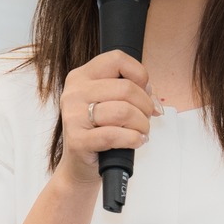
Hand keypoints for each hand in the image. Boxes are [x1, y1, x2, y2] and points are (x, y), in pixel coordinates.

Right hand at [57, 50, 158, 186]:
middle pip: (126, 88)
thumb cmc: (97, 130)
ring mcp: (73, 116)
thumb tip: (151, 92)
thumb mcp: (109, 102)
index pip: (117, 59)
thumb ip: (130, 90)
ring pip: (123, 111)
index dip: (139, 74)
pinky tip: (136, 141)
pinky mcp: (78, 140)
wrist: (79, 164)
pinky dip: (133, 139)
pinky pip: (114, 135)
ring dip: (141, 124)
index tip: (144, 90)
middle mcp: (74, 93)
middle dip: (145, 105)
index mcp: (81, 77)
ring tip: (142, 131)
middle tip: (146, 117)